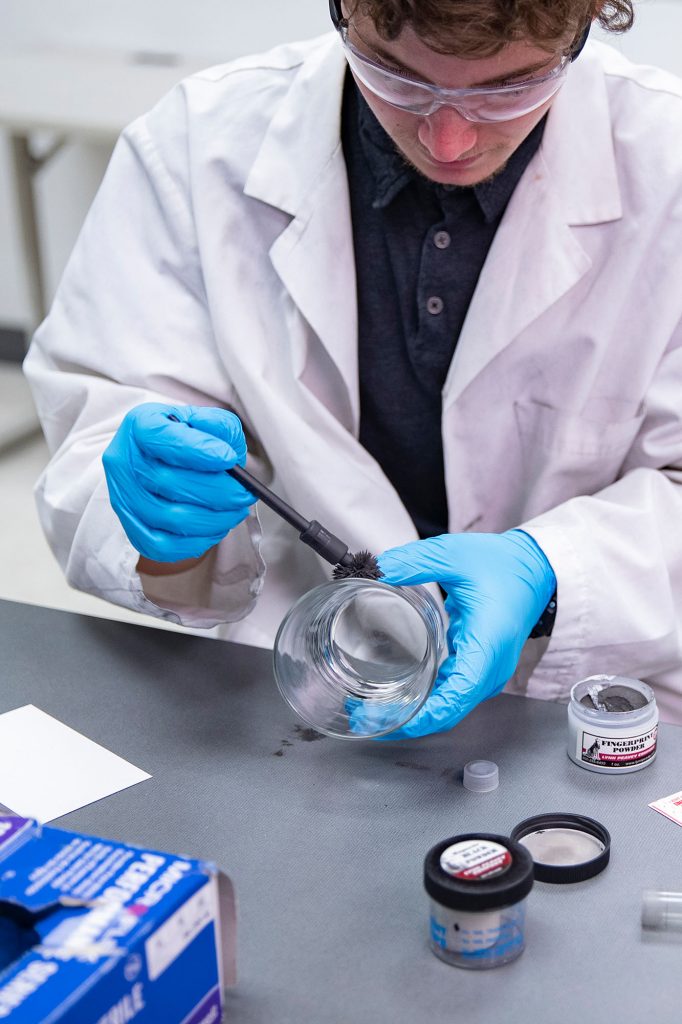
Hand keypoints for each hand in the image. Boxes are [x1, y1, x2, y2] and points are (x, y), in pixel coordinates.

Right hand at [102, 403, 255, 561]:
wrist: (163, 464)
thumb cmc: (187, 440)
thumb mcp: (205, 420)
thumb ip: (219, 427)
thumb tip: (228, 455)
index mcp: (141, 425)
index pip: (163, 438)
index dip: (198, 450)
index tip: (229, 459)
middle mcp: (124, 461)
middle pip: (168, 482)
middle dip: (216, 491)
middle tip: (245, 494)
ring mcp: (123, 499)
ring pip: (170, 517)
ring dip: (213, 518)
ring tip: (236, 511)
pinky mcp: (132, 530)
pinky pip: (163, 546)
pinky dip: (197, 541)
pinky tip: (216, 528)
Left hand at [375, 530, 555, 737]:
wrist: (535, 571)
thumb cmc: (504, 566)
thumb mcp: (455, 556)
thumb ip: (414, 562)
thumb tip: (378, 569)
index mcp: (487, 646)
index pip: (456, 697)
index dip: (423, 716)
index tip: (391, 720)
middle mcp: (489, 668)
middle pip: (448, 712)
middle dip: (407, 721)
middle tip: (364, 715)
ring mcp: (486, 673)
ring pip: (449, 707)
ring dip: (414, 714)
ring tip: (371, 708)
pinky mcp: (480, 669)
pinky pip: (452, 695)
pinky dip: (426, 701)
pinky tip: (397, 694)